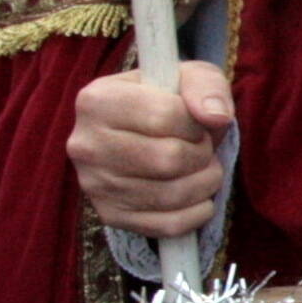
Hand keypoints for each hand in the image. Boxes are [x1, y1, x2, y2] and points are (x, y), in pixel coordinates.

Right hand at [69, 62, 232, 236]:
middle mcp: (86, 144)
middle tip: (203, 148)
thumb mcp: (189, 77)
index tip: (196, 122)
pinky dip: (197, 213)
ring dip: (205, 183)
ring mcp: (94, 184)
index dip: (195, 123)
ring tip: (205, 168)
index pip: (164, 117)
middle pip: (168, 159)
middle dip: (202, 154)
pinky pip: (166, 225)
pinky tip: (200, 197)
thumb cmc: (168, 99)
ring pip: (170, 195)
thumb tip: (216, 117)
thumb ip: (207, 86)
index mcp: (96, 100)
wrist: (141, 130)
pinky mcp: (109, 215)